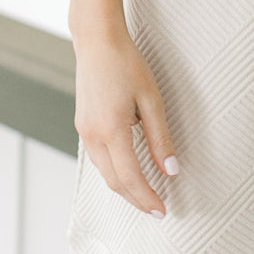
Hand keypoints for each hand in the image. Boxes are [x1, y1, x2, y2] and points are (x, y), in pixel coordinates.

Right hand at [72, 26, 180, 217]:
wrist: (97, 42)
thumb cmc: (127, 64)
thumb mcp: (151, 99)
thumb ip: (160, 138)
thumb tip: (171, 170)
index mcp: (111, 130)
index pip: (130, 177)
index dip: (146, 198)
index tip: (162, 211)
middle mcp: (93, 136)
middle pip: (114, 181)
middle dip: (135, 199)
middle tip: (156, 210)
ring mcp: (84, 131)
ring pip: (104, 172)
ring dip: (124, 188)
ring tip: (145, 195)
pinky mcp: (82, 125)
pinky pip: (98, 158)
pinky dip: (114, 172)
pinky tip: (128, 171)